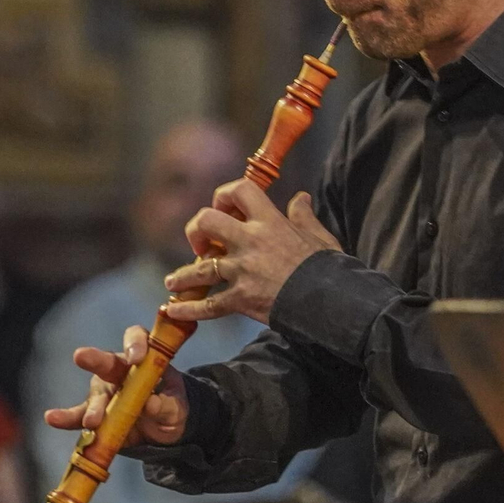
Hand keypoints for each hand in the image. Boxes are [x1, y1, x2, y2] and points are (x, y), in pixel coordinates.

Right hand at [44, 324, 190, 446]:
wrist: (164, 429)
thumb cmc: (172, 407)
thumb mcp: (177, 407)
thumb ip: (166, 404)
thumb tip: (151, 403)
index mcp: (144, 358)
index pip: (137, 339)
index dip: (135, 344)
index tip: (136, 357)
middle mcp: (119, 370)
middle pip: (106, 361)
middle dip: (95, 359)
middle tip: (81, 356)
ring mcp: (105, 392)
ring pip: (96, 394)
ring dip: (93, 406)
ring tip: (92, 420)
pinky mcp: (96, 415)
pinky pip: (79, 416)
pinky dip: (66, 418)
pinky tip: (52, 418)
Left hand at [163, 185, 341, 324]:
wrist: (331, 302)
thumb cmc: (328, 268)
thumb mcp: (319, 236)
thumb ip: (304, 216)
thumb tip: (301, 198)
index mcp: (270, 222)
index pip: (240, 191)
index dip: (225, 194)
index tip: (223, 207)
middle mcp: (250, 242)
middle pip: (207, 221)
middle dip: (196, 230)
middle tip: (199, 245)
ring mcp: (243, 271)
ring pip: (200, 268)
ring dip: (182, 276)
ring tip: (172, 283)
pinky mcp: (242, 299)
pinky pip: (208, 305)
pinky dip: (188, 310)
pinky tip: (173, 311)